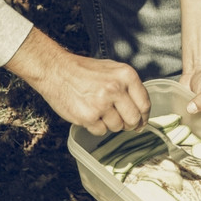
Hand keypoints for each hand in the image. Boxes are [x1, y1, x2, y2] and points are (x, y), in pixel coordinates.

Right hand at [6, 28, 150, 135]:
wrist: (56, 71)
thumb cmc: (83, 71)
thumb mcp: (111, 69)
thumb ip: (127, 86)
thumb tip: (140, 109)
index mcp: (126, 75)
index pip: (144, 104)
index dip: (143, 117)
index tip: (140, 123)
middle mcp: (116, 89)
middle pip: (133, 119)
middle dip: (128, 125)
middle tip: (121, 123)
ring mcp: (102, 104)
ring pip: (117, 127)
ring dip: (109, 124)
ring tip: (98, 111)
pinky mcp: (88, 117)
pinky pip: (101, 131)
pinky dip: (95, 127)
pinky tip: (88, 114)